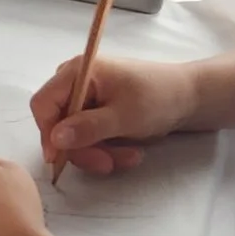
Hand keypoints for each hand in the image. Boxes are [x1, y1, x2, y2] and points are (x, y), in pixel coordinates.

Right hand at [29, 52, 204, 176]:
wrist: (191, 98)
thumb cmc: (159, 98)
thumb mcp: (124, 116)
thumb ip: (88, 127)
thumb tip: (55, 138)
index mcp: (78, 71)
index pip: (43, 103)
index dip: (47, 133)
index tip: (60, 159)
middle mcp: (76, 82)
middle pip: (58, 124)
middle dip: (83, 149)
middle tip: (107, 164)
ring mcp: (86, 97)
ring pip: (74, 136)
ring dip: (99, 153)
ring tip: (129, 158)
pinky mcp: (97, 112)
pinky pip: (89, 137)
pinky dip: (106, 149)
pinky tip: (129, 152)